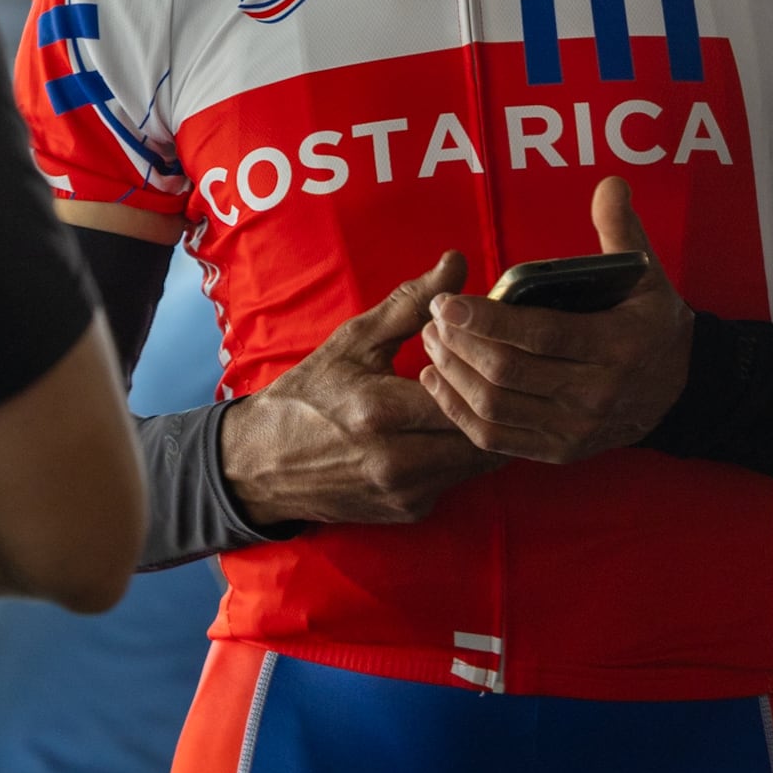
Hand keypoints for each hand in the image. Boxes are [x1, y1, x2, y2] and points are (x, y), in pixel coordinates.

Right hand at [219, 253, 505, 528]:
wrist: (262, 465)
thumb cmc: (308, 396)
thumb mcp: (354, 340)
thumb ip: (411, 303)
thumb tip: (457, 262)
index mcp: (380, 411)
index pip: (464, 391)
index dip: (487, 367)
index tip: (496, 347)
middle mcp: (396, 460)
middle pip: (481, 432)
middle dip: (499, 401)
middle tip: (510, 372)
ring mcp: (405, 492)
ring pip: (478, 461)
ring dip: (488, 428)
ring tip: (493, 396)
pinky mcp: (409, 510)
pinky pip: (458, 480)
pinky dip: (465, 454)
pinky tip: (459, 427)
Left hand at [420, 177, 694, 464]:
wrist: (680, 391)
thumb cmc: (653, 324)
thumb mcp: (647, 276)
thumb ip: (620, 230)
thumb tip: (610, 183)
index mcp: (617, 344)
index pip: (542, 334)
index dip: (488, 321)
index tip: (448, 303)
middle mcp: (596, 392)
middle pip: (509, 372)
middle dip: (460, 344)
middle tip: (433, 317)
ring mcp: (576, 428)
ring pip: (496, 407)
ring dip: (453, 375)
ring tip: (431, 341)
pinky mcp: (559, 450)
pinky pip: (496, 438)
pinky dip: (459, 411)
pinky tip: (438, 381)